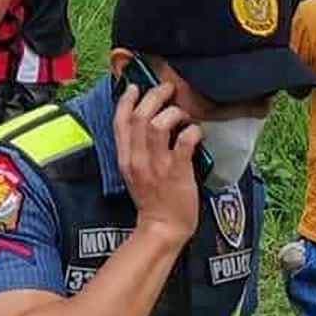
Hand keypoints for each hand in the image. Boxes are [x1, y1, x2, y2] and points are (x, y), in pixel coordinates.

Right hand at [113, 78, 200, 241]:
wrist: (162, 228)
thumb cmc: (153, 201)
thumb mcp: (135, 173)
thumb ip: (138, 150)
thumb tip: (150, 124)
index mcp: (125, 159)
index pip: (120, 122)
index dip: (126, 100)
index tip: (135, 87)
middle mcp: (138, 159)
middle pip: (139, 117)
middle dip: (153, 97)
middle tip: (167, 89)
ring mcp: (156, 165)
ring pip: (156, 125)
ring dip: (172, 112)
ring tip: (183, 113)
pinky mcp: (176, 172)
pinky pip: (182, 143)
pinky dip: (191, 132)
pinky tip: (196, 132)